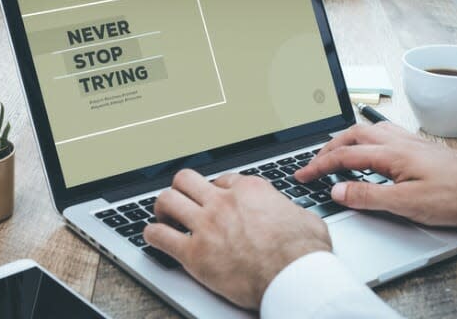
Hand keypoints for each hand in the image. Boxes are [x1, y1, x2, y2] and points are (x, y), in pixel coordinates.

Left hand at [143, 169, 330, 309]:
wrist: (295, 279)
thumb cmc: (304, 253)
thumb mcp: (304, 217)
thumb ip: (289, 210)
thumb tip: (292, 215)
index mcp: (249, 190)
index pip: (221, 178)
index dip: (217, 189)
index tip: (215, 199)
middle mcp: (223, 202)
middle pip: (186, 179)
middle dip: (181, 188)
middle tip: (181, 200)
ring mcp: (206, 226)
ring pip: (167, 200)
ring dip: (162, 207)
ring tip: (164, 216)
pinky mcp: (194, 254)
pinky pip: (159, 236)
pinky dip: (152, 235)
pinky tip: (154, 237)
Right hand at [294, 122, 456, 225]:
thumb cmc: (454, 195)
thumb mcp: (406, 203)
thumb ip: (368, 196)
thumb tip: (337, 191)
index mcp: (390, 154)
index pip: (344, 156)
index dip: (318, 166)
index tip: (301, 175)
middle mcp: (397, 141)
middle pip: (351, 136)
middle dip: (327, 148)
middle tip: (313, 163)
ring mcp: (408, 141)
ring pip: (367, 131)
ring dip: (345, 140)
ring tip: (335, 152)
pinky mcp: (418, 146)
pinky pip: (383, 133)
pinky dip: (366, 138)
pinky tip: (370, 147)